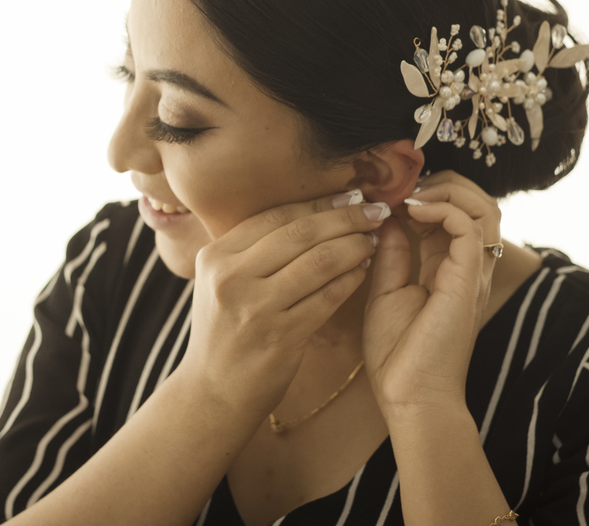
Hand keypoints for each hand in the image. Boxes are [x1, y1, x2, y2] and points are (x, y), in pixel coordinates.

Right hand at [177, 190, 391, 421]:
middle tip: (376, 210)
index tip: (351, 195)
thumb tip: (312, 213)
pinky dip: (350, 280)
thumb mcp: (221, 283)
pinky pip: (327, 298)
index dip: (319, 203)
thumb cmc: (225, 333)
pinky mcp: (279, 337)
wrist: (212, 393)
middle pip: (301, 232)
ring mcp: (254, 308)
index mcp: (214, 255)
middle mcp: (230, 277)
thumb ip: (254, 250)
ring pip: (319, 262)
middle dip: (346, 218)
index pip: (276, 215)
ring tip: (373, 239)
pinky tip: (364, 271)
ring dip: (354, 246)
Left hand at [361, 170, 500, 413]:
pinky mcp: (469, 280)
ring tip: (411, 196)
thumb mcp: (386, 292)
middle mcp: (468, 268)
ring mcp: (473, 273)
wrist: (410, 397)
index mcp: (448, 269)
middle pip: (477, 203)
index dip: (424, 194)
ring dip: (446, 191)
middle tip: (402, 187)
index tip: (388, 192)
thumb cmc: (398, 355)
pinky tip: (413, 212)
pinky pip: (471, 227)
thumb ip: (392, 254)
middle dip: (441, 184)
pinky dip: (444, 209)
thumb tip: (386, 218)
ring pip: (484, 207)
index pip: (452, 214)